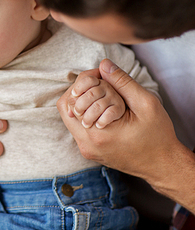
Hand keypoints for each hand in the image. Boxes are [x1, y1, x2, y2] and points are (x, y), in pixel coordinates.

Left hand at [58, 59, 182, 182]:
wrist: (163, 165)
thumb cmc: (158, 136)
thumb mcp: (145, 103)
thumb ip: (122, 82)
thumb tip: (103, 64)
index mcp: (98, 134)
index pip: (71, 100)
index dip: (83, 83)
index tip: (100, 78)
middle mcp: (86, 144)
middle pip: (67, 109)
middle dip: (80, 92)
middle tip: (100, 86)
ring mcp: (86, 150)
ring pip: (71, 118)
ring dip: (83, 104)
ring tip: (103, 99)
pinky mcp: (90, 152)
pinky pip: (78, 128)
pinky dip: (87, 115)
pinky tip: (104, 111)